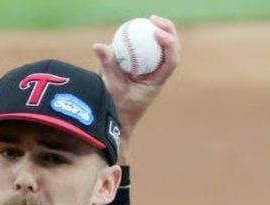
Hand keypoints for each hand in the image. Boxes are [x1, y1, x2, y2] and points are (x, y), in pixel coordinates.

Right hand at [92, 15, 180, 163]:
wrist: (116, 121)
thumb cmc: (116, 108)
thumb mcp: (110, 86)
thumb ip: (106, 65)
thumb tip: (98, 45)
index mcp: (157, 82)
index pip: (171, 61)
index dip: (168, 44)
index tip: (156, 31)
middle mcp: (157, 76)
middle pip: (171, 51)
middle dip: (168, 31)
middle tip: (153, 18)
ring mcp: (151, 73)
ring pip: (162, 50)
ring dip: (158, 33)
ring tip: (148, 20)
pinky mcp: (142, 70)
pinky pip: (146, 51)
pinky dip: (142, 40)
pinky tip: (133, 30)